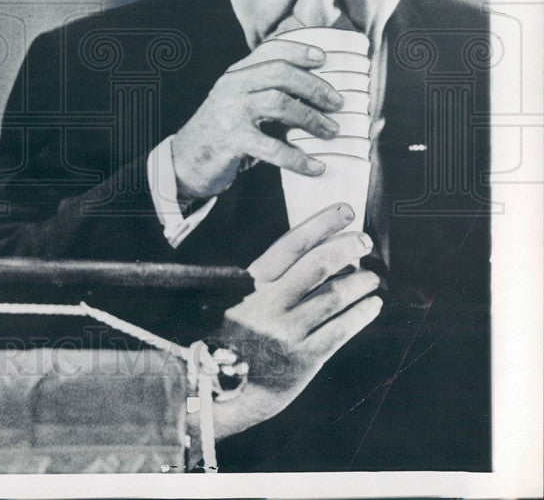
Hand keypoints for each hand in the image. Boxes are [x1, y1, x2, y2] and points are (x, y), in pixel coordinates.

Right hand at [171, 39, 343, 199]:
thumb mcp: (238, 104)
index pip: (269, 50)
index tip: (324, 58)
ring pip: (279, 104)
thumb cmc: (222, 132)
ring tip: (331, 131)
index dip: (299, 50)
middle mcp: (232, 87)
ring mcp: (230, 112)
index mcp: (236, 74)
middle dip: (314, 86)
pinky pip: (272, 147)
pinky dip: (299, 158)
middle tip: (337, 103)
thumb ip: (265, 94)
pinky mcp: (231, 140)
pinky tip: (316, 166)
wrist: (184, 160)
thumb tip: (316, 95)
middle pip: (279, 73)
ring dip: (312, 118)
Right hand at [211, 203, 382, 439]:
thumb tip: (324, 250)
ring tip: (372, 275)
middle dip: (347, 248)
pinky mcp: (304, 358)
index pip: (291, 244)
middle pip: (318, 266)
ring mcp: (288, 332)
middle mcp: (269, 304)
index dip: (321, 224)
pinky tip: (372, 305)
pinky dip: (361, 314)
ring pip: (334, 297)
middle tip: (365, 241)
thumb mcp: (239, 296)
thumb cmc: (237, 332)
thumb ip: (272, 275)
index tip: (346, 211)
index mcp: (251, 282)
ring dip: (360, 281)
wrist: (223, 386)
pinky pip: (340, 330)